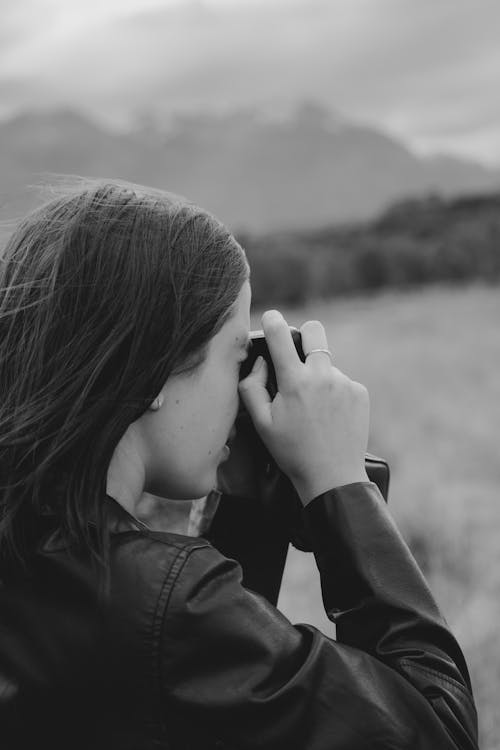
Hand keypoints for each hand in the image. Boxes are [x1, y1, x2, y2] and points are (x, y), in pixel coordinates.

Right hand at [238, 310, 369, 504]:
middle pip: (314, 331)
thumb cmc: (291, 451)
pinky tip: (329, 416)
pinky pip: (341, 381)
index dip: (272, 321)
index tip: (270, 319)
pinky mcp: (360, 392)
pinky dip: (333, 392)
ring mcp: (344, 383)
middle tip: (297, 354)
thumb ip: (251, 386)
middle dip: (304, 335)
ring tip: (314, 410)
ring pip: (326, 364)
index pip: (281, 334)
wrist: (332, 477)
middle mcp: (322, 376)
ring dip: (317, 376)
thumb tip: (261, 362)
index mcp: (294, 382)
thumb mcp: (260, 423)